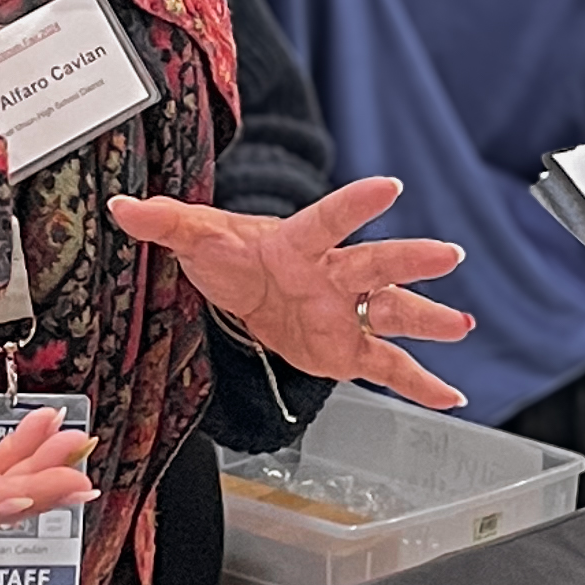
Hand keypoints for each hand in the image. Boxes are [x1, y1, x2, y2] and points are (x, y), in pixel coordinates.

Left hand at [108, 175, 475, 409]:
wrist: (244, 286)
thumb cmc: (229, 255)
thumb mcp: (195, 236)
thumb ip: (164, 220)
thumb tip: (123, 208)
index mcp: (299, 242)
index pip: (327, 219)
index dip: (354, 204)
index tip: (388, 186)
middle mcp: (333, 274)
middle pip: (376, 264)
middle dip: (410, 260)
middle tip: (447, 254)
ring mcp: (347, 312)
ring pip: (393, 313)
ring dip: (428, 319)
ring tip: (460, 325)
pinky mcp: (348, 349)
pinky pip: (389, 366)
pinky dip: (421, 383)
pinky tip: (450, 398)